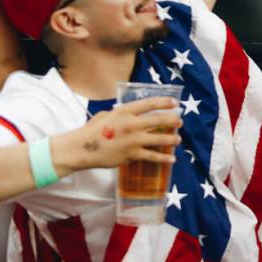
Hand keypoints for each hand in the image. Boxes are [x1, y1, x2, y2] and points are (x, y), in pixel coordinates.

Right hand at [66, 96, 182, 169]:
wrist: (82, 149)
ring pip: (160, 139)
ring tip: (178, 140)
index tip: (175, 102)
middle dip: (173, 120)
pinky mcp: (132, 154)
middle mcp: (132, 124)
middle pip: (160, 120)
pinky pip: (152, 156)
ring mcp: (133, 140)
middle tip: (180, 122)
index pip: (150, 103)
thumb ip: (122, 113)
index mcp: (125, 111)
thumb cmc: (92, 130)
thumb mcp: (107, 115)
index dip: (165, 102)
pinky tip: (172, 159)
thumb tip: (134, 114)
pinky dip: (164, 158)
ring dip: (172, 139)